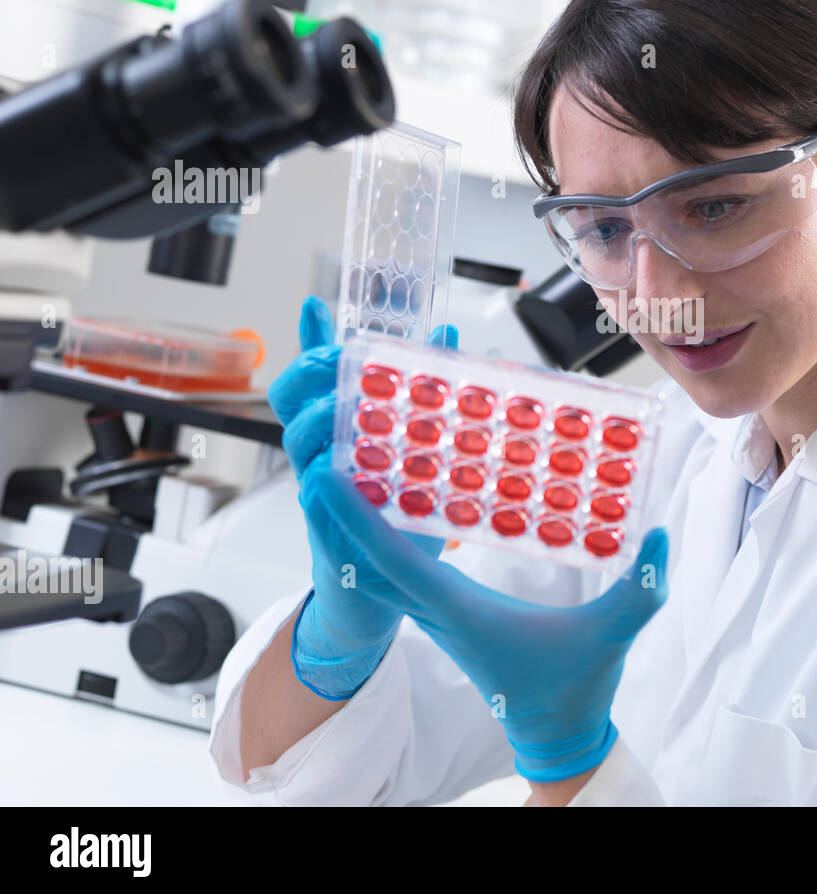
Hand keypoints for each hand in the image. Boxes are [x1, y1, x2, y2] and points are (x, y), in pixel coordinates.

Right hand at [267, 295, 457, 698]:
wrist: (385, 585)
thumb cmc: (398, 513)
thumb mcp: (414, 448)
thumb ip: (423, 392)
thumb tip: (448, 335)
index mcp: (338, 431)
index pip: (315, 376)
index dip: (309, 341)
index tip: (316, 308)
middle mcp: (320, 455)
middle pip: (291, 402)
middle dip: (307, 373)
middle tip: (336, 360)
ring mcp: (320, 490)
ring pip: (297, 444)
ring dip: (316, 421)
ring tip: (339, 406)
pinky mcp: (327, 528)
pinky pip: (313, 499)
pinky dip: (322, 482)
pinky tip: (334, 468)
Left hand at [300, 462, 669, 781]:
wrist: (556, 734)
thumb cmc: (578, 687)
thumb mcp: (613, 636)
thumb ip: (640, 592)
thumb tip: (659, 539)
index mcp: (460, 611)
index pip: (395, 561)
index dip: (357, 519)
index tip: (323, 477)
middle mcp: (436, 609)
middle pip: (370, 552)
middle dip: (340, 505)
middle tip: (320, 447)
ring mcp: (437, 611)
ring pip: (380, 559)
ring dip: (358, 516)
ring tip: (347, 461)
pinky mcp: (446, 610)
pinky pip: (403, 565)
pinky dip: (385, 532)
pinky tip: (393, 498)